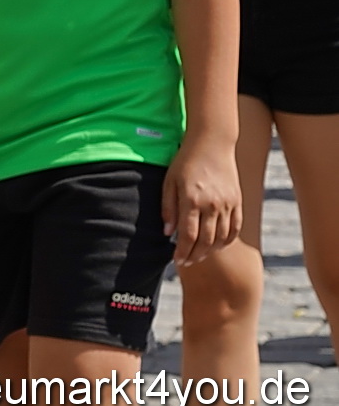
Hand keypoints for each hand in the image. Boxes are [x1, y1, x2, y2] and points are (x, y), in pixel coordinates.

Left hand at [163, 134, 241, 266]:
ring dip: (210, 251)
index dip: (182, 252)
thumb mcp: (169, 181)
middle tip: (186, 262)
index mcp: (192, 200)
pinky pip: (235, 228)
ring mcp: (228, 204)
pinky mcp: (238, 202)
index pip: (188, 235)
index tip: (176, 260)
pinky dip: (226, 240)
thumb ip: (168, 208)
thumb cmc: (185, 161)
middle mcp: (212, 205)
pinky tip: (217, 245)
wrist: (212, 143)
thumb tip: (168, 233)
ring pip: (221, 237)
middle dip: (195, 255)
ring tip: (199, 256)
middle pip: (206, 241)